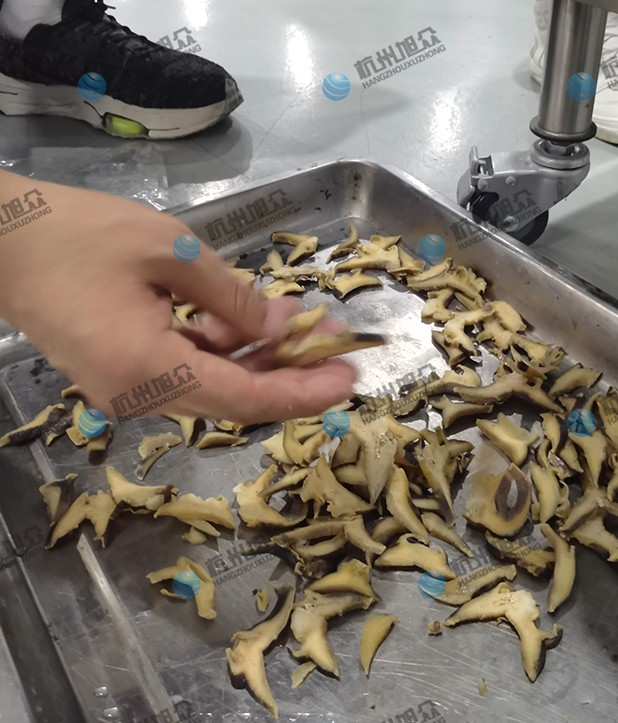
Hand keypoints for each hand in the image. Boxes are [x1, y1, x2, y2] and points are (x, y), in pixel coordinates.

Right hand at [0, 171, 356, 422]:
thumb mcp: (170, 249)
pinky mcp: (123, 376)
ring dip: (260, 360)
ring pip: (215, 388)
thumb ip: (232, 296)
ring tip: (300, 324)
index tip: (348, 378)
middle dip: (291, 375)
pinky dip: (224, 353)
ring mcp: (128, 391)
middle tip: (334, 348)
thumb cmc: (77, 233)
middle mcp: (139, 396)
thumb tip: (280, 325)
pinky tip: (249, 323)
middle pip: (236, 401)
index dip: (303, 393)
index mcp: (148, 369)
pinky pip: (188, 374)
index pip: (246, 399)